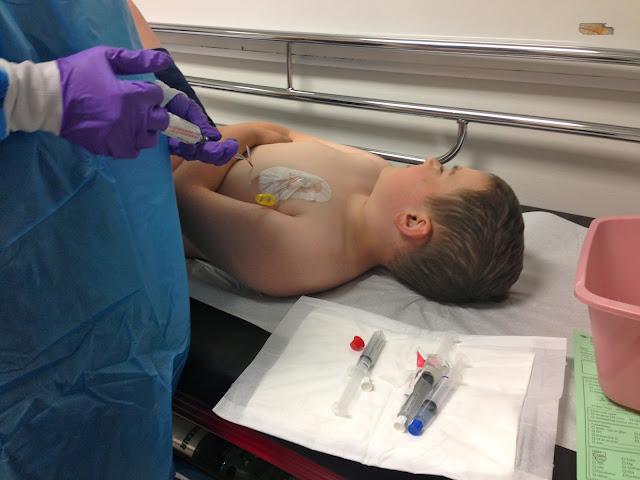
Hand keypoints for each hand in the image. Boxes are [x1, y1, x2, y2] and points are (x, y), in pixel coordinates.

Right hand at [56, 46, 171, 157]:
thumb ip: (137, 60)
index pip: (157, 95)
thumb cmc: (76, 74)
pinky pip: (133, 152)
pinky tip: (123, 133)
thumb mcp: (105, 57)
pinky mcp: (110, 149)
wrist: (47, 99)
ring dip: (146, 129)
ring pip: (150, 138)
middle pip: (161, 120)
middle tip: (139, 106)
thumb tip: (165, 60)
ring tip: (132, 121)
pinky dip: (132, 143)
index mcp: (131, 95)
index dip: (151, 91)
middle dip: (154, 111)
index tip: (139, 89)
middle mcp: (131, 119)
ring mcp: (121, 137)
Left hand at [165, 94, 237, 164]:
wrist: (153, 98)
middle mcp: (192, 145)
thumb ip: (202, 123)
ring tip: (196, 143)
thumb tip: (216, 137)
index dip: (225, 151)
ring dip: (196, 150)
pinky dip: (182, 147)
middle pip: (206, 157)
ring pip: (192, 155)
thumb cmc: (174, 102)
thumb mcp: (191, 109)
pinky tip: (185, 143)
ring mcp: (179, 147)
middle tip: (218, 149)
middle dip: (213, 154)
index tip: (232, 144)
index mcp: (202, 137)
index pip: (216, 150)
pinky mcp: (165, 146)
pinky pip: (176, 151)